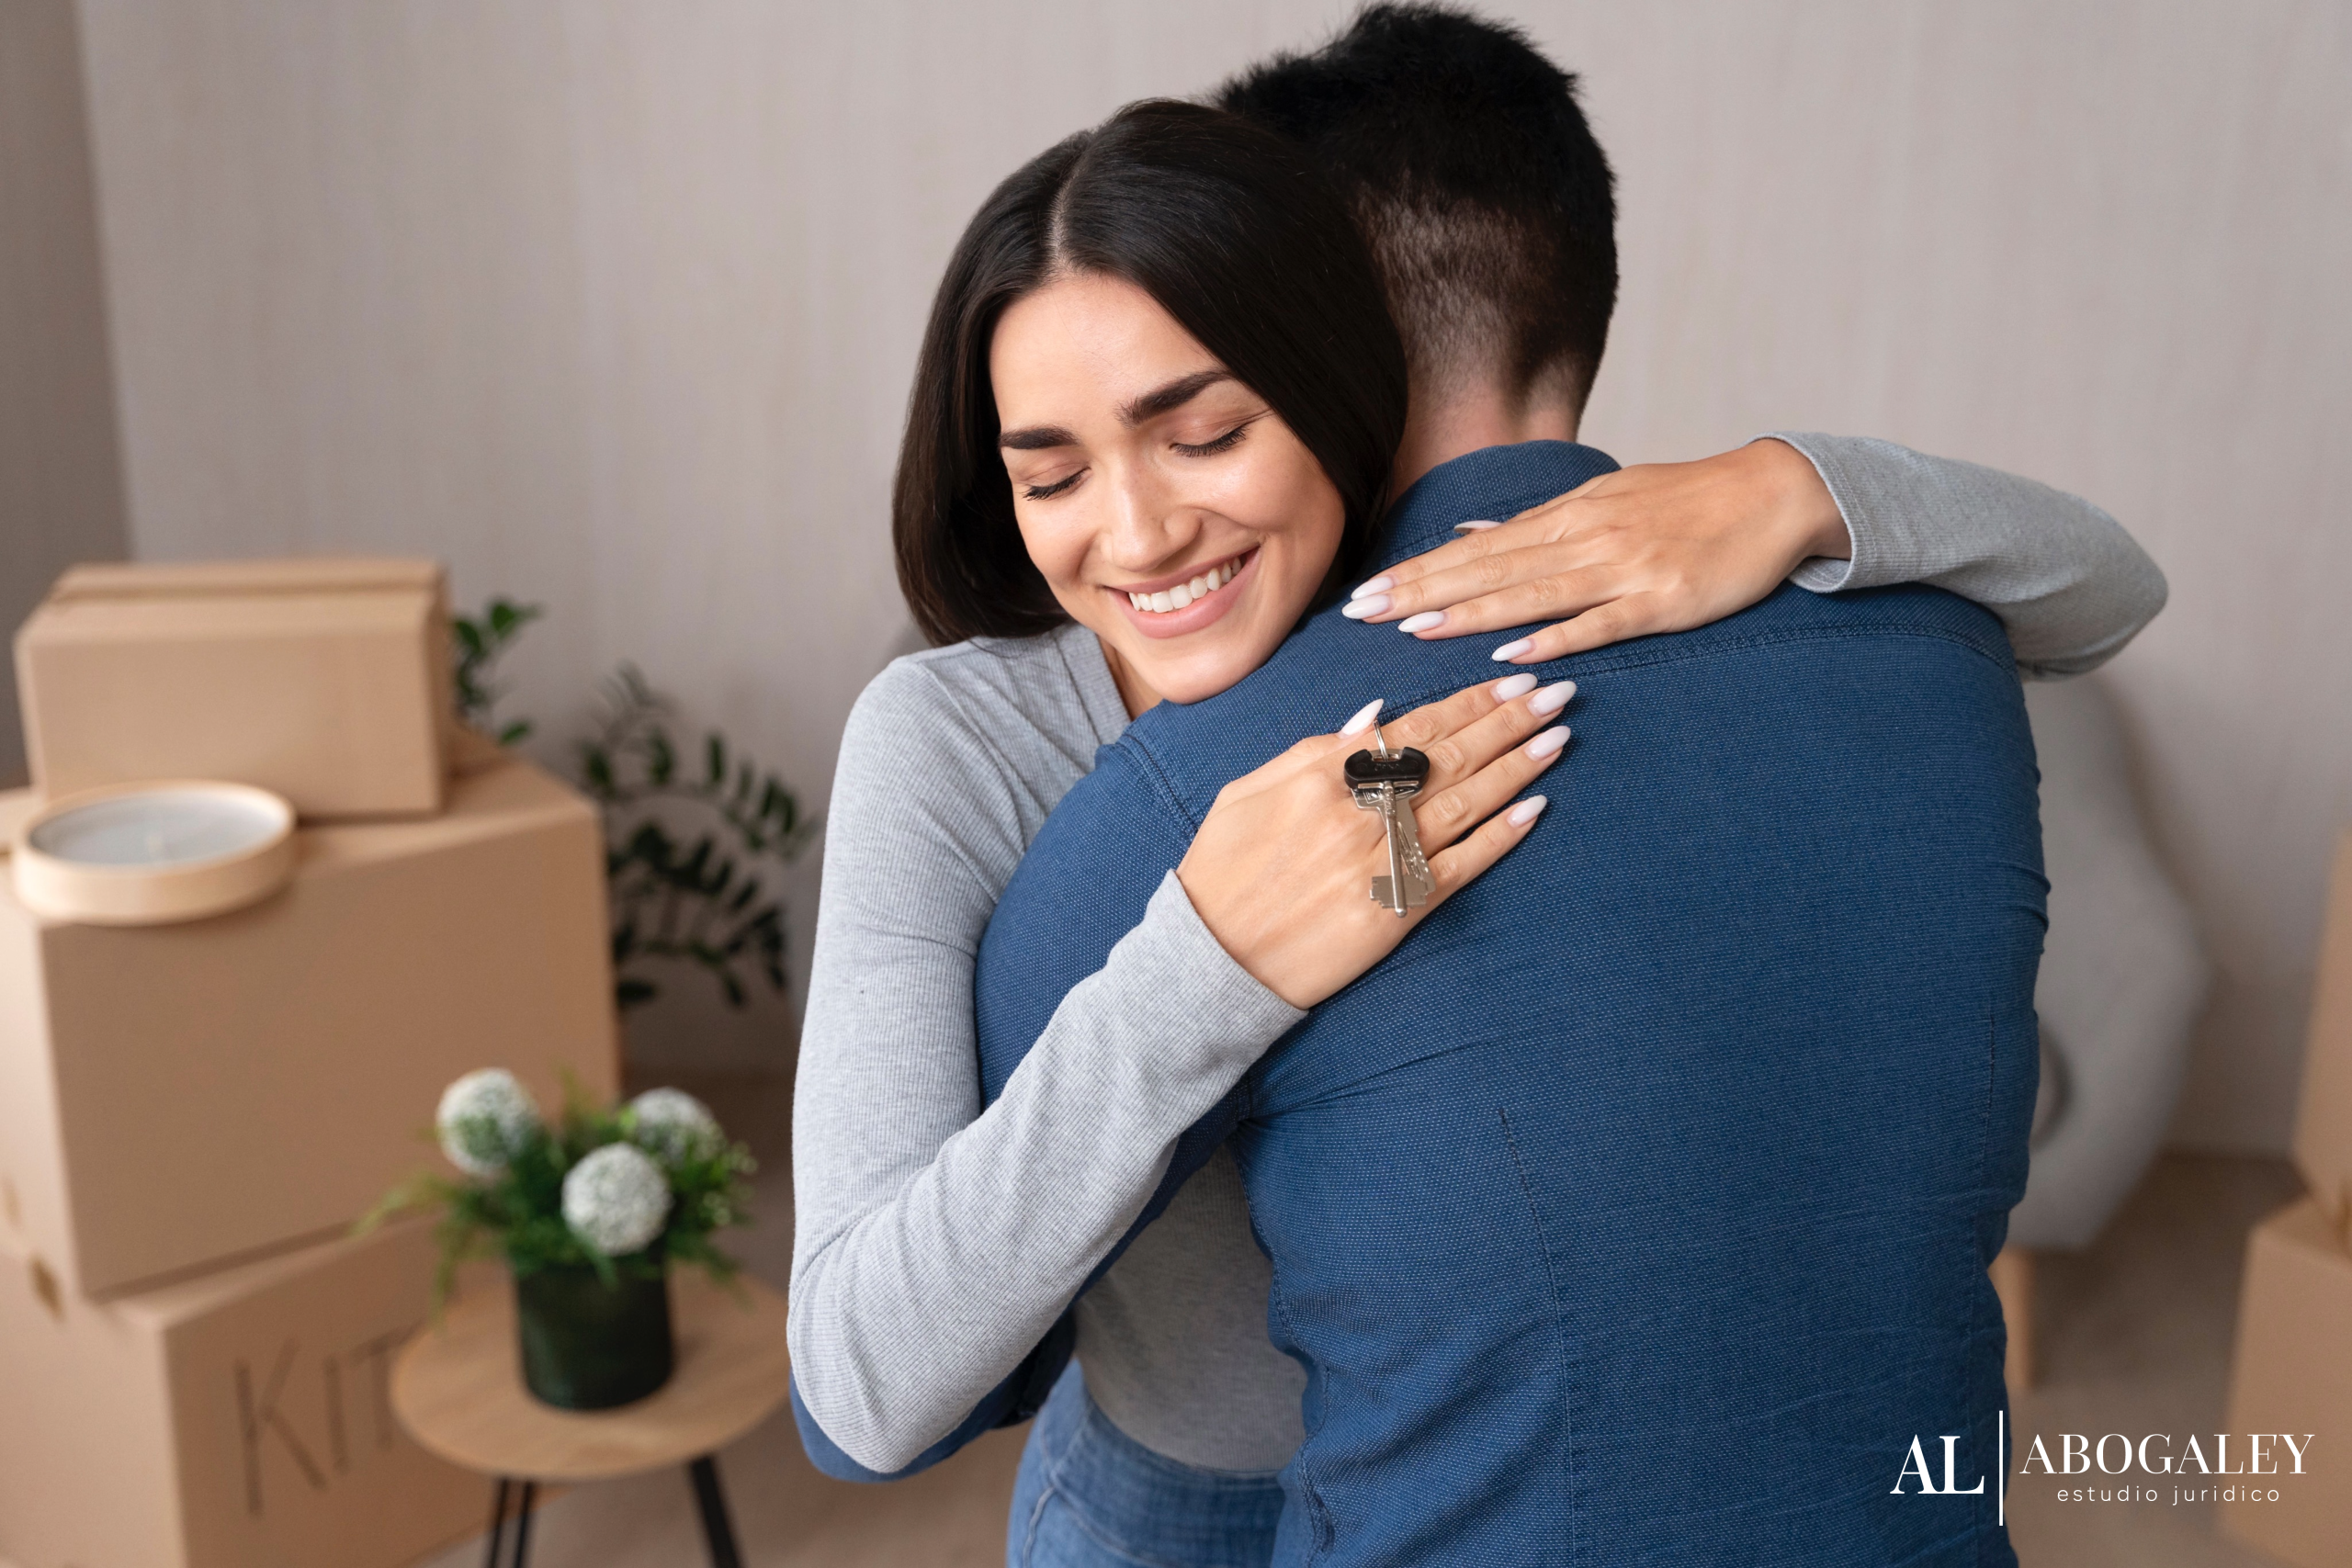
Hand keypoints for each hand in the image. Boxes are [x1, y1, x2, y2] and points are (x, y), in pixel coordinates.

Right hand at [1176, 673, 1573, 1007]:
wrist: (1210, 962)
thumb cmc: (1221, 872)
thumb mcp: (1247, 792)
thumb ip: (1312, 750)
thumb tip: (1375, 715)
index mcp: (1322, 778)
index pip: (1414, 727)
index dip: (1468, 701)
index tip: (1509, 679)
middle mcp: (1361, 814)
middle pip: (1452, 756)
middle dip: (1508, 720)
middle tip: (1556, 692)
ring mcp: (1382, 863)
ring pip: (1467, 803)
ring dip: (1518, 766)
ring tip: (1557, 736)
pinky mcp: (1397, 912)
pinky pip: (1461, 868)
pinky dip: (1501, 837)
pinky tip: (1535, 808)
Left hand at [1341, 437, 1850, 663]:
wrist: (1773, 494)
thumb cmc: (1685, 502)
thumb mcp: (1602, 498)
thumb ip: (1536, 524)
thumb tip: (1470, 534)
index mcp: (1568, 516)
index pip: (1475, 548)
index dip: (1418, 571)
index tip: (1365, 593)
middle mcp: (1585, 538)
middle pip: (1488, 569)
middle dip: (1420, 592)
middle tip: (1361, 614)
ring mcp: (1623, 570)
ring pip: (1531, 595)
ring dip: (1468, 614)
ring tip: (1412, 630)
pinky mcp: (1661, 602)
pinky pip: (1600, 624)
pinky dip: (1556, 639)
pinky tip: (1515, 655)